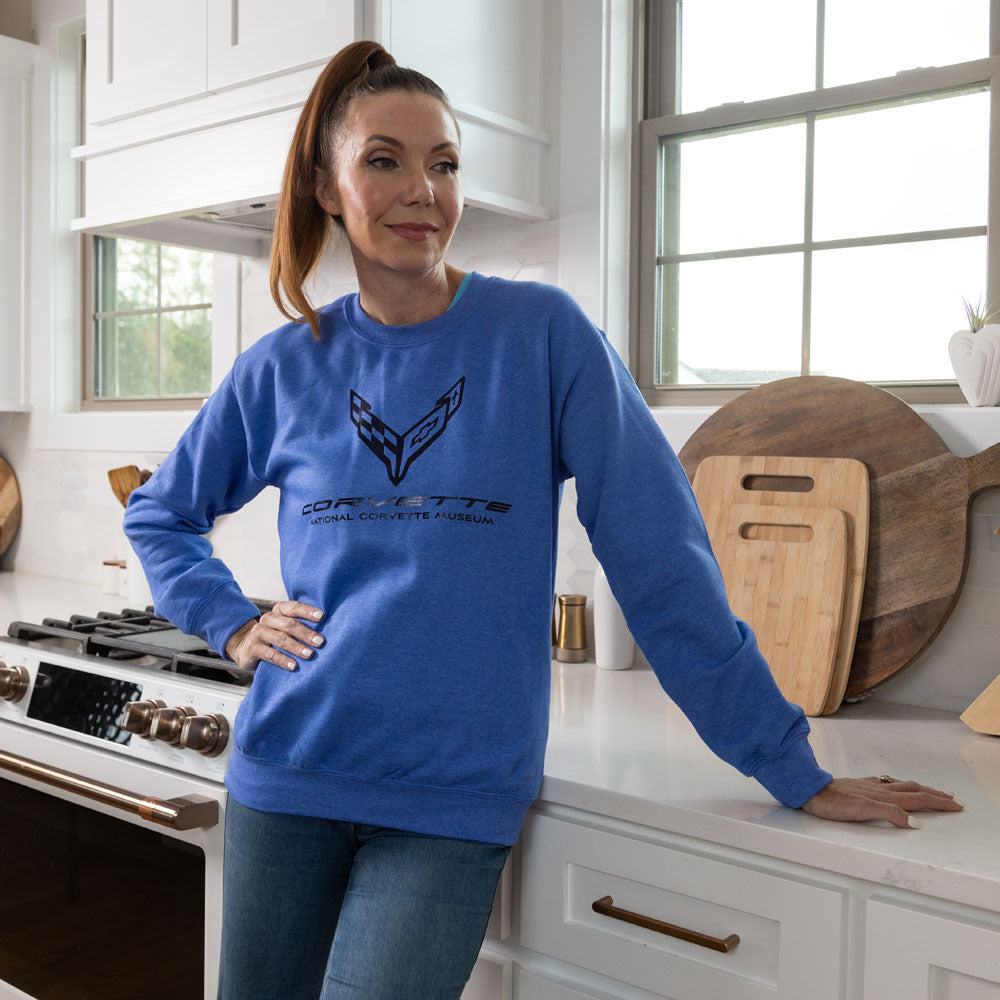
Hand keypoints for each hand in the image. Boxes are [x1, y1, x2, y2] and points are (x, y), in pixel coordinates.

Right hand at [225, 601, 325, 671]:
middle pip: (289, 624)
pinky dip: (283, 660)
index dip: (307, 611)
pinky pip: (270, 654)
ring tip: (310, 654)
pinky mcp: (252, 649)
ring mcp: (258, 633)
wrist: (246, 646)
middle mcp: (267, 619)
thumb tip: (330, 626)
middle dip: (306, 633)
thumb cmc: (275, 635)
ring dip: (297, 647)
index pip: (294, 607)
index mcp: (278, 610)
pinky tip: (294, 666)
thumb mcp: (285, 626)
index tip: (322, 616)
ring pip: (280, 639)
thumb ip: (301, 623)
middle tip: (320, 642)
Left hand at [801, 776, 962, 828]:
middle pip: (915, 790)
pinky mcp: (860, 787)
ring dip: (921, 789)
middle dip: (936, 795)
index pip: (919, 799)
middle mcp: (880, 789)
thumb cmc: (833, 803)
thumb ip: (890, 814)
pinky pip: (886, 784)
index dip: (939, 803)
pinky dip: (899, 786)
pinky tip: (895, 786)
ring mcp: (871, 786)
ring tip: (932, 791)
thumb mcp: (863, 811)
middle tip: (952, 799)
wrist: (811, 791)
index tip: (956, 806)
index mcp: (885, 796)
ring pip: (902, 786)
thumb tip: (915, 823)